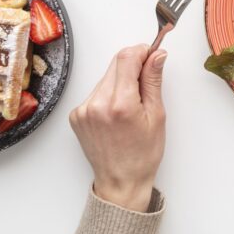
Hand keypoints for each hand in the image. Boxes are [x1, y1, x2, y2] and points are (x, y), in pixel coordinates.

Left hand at [69, 45, 166, 211]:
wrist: (120, 182)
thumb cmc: (142, 155)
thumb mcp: (157, 116)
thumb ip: (153, 81)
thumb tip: (156, 55)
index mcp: (120, 104)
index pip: (127, 58)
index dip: (141, 51)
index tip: (151, 54)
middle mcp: (97, 104)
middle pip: (115, 64)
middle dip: (133, 65)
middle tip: (146, 81)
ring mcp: (83, 110)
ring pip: (106, 77)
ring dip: (121, 81)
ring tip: (132, 104)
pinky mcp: (76, 115)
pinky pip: (96, 92)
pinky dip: (108, 94)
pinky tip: (117, 113)